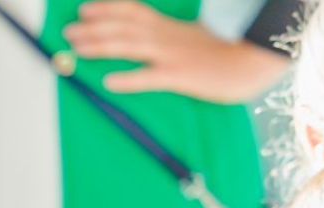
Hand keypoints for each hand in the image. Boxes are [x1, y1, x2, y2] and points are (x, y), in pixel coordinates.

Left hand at [61, 0, 289, 103]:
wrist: (256, 60)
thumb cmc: (228, 51)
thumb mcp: (196, 36)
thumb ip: (173, 36)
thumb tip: (148, 40)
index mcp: (170, 26)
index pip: (132, 10)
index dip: (106, 8)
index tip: (84, 9)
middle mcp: (166, 36)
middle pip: (122, 27)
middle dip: (92, 27)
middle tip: (68, 31)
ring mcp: (171, 55)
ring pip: (129, 46)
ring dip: (100, 45)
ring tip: (77, 48)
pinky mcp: (180, 76)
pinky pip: (150, 77)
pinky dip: (129, 79)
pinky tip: (109, 82)